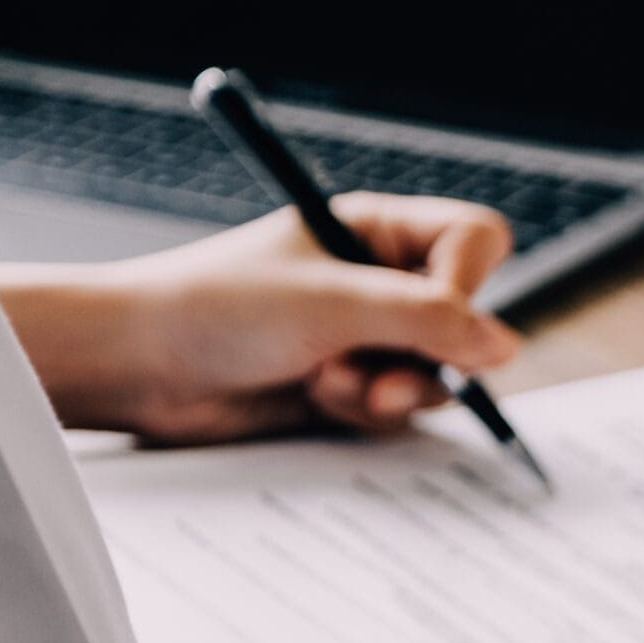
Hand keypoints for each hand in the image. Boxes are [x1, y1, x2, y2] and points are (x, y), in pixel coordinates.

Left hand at [0, 193, 519, 443]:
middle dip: (426, 354)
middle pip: (465, 318)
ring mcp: (366, 338)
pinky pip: (401, 410)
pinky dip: (366, 413)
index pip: (473, 241)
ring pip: (437, 373)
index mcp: (374, 229)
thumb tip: (505, 347)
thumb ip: (425, 321)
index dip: (469, 282)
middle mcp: (378, 280)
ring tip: (331, 384)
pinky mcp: (349, 389)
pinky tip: (316, 399)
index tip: (440, 315)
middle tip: (381, 374)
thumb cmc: (216, 308)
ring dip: (392, 389)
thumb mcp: (329, 303)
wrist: (138, 368)